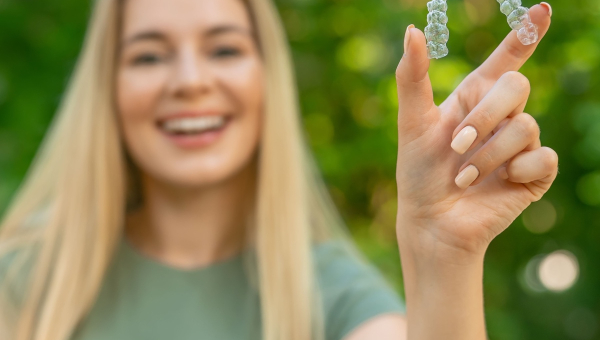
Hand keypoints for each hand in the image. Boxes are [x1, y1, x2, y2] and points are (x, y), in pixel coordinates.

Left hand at [395, 4, 556, 260]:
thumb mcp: (412, 124)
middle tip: (457, 145)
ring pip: (525, 126)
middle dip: (485, 117)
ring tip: (462, 177)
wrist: (431, 221)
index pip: (505, 60)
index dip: (524, 34)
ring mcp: (520, 145)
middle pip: (516, 87)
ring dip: (487, 155)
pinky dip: (513, 170)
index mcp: (474, 99)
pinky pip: (541, 157)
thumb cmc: (419, 174)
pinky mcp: (534, 173)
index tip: (542, 11)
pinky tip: (498, 184)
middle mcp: (501, 117)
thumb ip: (413, 78)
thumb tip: (411, 29)